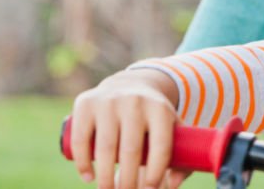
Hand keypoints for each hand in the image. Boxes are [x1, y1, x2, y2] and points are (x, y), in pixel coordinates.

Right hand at [70, 67, 181, 188]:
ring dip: (105, 178)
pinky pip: (81, 139)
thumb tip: (173, 185)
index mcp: (160, 109)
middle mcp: (135, 101)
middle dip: (128, 182)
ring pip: (106, 148)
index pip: (161, 147)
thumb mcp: (172, 129)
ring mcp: (109, 101)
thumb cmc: (153, 118)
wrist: (129, 86)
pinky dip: (83, 163)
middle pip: (131, 151)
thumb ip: (182, 157)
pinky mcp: (86, 103)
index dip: (155, 173)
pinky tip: (88, 177)